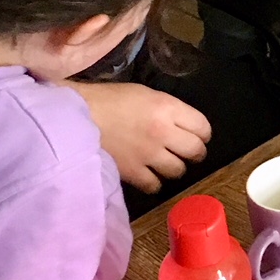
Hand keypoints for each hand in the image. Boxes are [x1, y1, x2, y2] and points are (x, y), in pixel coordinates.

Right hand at [66, 81, 209, 192]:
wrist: (76, 116)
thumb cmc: (109, 99)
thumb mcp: (145, 94)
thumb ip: (168, 110)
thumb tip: (182, 125)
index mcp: (167, 108)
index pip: (203, 127)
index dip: (202, 133)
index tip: (197, 135)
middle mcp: (164, 133)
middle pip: (196, 151)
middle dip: (194, 152)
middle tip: (185, 151)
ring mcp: (149, 155)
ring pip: (178, 170)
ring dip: (175, 167)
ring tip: (165, 163)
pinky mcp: (133, 172)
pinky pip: (155, 185)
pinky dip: (154, 181)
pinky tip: (148, 174)